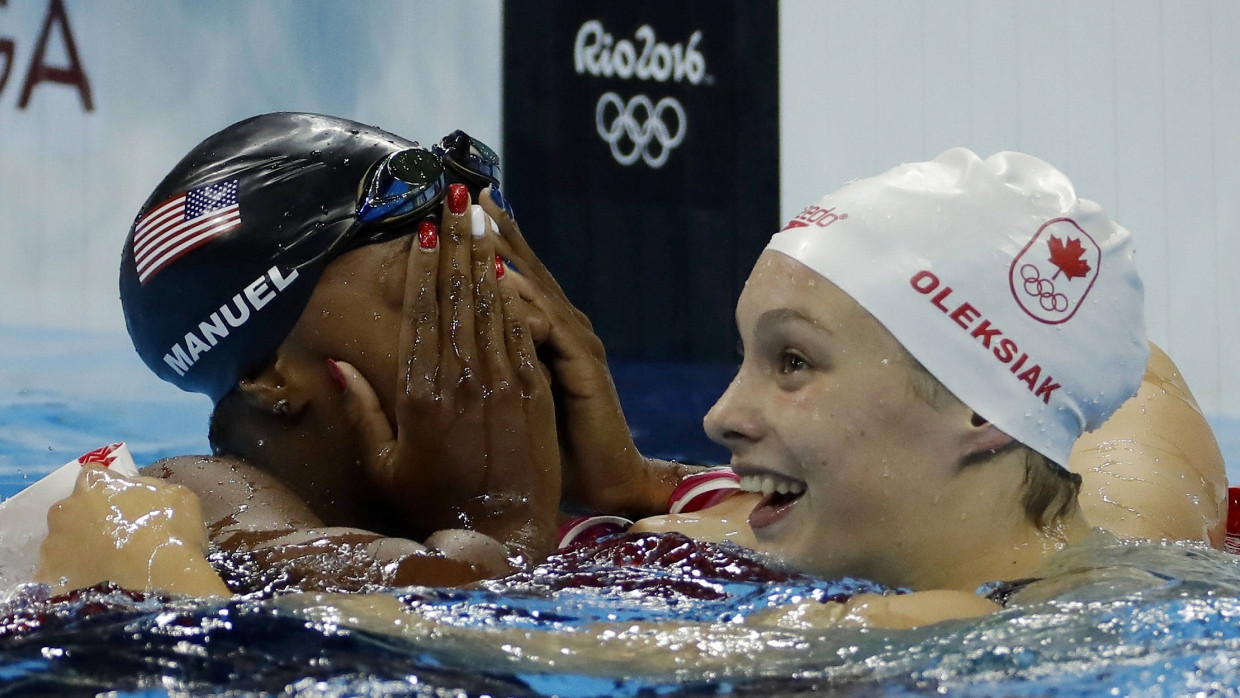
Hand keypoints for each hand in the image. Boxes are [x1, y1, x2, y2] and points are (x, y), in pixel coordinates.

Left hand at [35, 465, 228, 596]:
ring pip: (63, 542)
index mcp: (94, 484)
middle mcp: (64, 510)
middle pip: (72, 509)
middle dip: (88, 519)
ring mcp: (52, 546)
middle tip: (115, 537)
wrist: (159, 585)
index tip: (123, 502)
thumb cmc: (171, 535)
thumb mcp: (178, 496)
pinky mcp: (49, 578)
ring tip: (106, 568)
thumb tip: (140, 492)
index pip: (93, 475)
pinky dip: (72, 578)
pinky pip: (58, 574)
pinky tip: (93, 586)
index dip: (108, 489)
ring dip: (79, 550)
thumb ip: (151, 487)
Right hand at [335, 186, 560, 564]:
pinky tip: (511, 268)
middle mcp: (461, 381)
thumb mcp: (383, 464)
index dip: (423, 267)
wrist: (503, 531)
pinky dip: (516, 298)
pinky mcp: (534, 393)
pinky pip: (522, 335)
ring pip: (491, 307)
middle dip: (457, 242)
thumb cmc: (434, 501)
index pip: (421, 314)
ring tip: (482, 216)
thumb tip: (337, 360)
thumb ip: (361, 411)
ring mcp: (502, 385)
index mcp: (419, 396)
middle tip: (457, 198)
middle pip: (457, 297)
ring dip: (486, 257)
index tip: (424, 229)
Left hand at [480, 189, 696, 514]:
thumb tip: (442, 339)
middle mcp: (559, 327)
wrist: (605, 480)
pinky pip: (548, 325)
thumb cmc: (552, 447)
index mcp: (539, 332)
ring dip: (505, 253)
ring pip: (533, 287)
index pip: (505, 276)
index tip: (452, 209)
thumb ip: (486, 365)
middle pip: (520, 266)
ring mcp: (574, 342)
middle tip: (463, 192)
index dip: (482, 241)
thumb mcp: (510, 398)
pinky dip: (523, 303)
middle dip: (490, 230)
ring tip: (476, 221)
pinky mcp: (584, 364)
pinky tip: (498, 282)